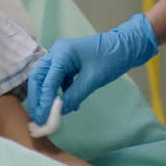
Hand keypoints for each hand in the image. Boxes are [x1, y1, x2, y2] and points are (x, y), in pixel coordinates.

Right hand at [25, 13, 156, 123]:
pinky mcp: (68, 64)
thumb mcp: (92, 79)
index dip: (43, 101)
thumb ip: (74, 95)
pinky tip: (66, 105)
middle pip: (38, 77)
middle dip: (37, 98)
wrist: (127, 47)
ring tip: (48, 115)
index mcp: (61, 53)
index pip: (46, 80)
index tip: (42, 118)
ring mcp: (61, 57)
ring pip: (46, 79)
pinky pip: (58, 80)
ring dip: (46, 96)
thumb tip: (60, 112)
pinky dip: (59, 92)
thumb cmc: (111, 59)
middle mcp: (57, 53)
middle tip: (38, 117)